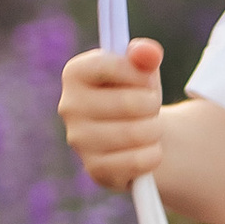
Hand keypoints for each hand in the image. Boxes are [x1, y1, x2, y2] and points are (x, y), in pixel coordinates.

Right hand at [59, 35, 165, 189]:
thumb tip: (150, 53)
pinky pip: (140, 161)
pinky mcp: (95, 170)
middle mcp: (69, 107)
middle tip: (149, 106)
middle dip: (152, 104)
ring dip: (155, 130)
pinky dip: (153, 155)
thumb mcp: (142, 70)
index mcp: (75, 73)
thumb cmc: (135, 95)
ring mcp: (79, 141)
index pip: (112, 66)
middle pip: (131, 103)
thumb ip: (145, 55)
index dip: (140, 74)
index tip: (146, 80)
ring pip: (138, 133)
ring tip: (149, 127)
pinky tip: (146, 150)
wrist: (135, 137)